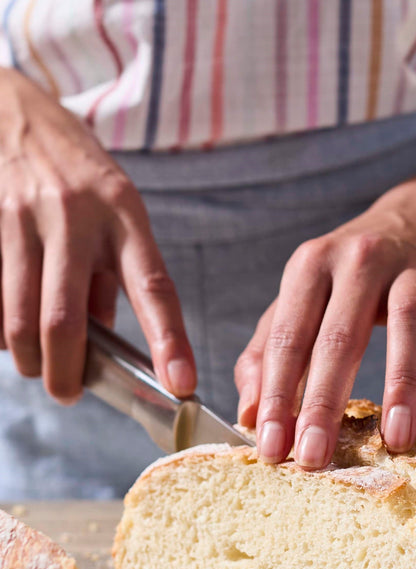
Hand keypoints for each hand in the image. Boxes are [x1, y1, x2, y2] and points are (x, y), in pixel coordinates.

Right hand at [0, 68, 194, 402]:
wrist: (14, 111)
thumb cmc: (78, 172)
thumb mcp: (116, 212)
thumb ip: (112, 277)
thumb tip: (106, 343)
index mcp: (124, 214)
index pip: (153, 287)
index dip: (168, 341)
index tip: (181, 384)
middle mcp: (76, 214)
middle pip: (66, 319)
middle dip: (65, 372)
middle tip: (68, 392)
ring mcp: (25, 216)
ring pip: (20, 316)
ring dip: (28, 358)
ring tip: (37, 366)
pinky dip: (1, 328)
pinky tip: (10, 327)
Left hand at [235, 177, 415, 465]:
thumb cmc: (348, 279)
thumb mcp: (301, 299)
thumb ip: (267, 352)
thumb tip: (247, 415)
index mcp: (311, 265)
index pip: (288, 337)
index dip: (276, 395)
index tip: (271, 448)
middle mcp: (361, 258)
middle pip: (340, 335)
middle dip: (324, 402)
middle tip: (314, 457)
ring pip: (408, 325)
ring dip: (401, 386)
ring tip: (395, 441)